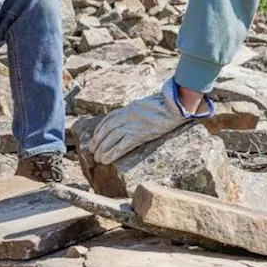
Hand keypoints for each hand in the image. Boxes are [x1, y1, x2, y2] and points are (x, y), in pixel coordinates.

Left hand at [86, 78, 212, 164]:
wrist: (174, 107)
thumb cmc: (165, 107)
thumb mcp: (146, 106)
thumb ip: (136, 112)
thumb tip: (132, 120)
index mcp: (129, 108)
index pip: (109, 118)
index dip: (99, 128)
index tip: (95, 136)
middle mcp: (127, 116)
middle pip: (107, 129)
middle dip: (98, 140)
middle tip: (92, 150)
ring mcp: (132, 124)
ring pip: (111, 138)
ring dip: (102, 149)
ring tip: (97, 158)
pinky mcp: (139, 134)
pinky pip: (121, 145)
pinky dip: (112, 153)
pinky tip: (106, 160)